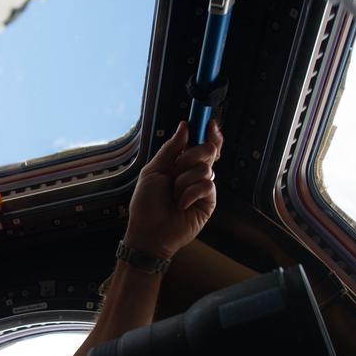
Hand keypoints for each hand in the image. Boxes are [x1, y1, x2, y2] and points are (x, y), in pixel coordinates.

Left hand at [125, 120, 222, 260]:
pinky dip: (190, 193)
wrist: (149, 232)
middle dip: (191, 156)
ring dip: (183, 181)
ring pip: (205, 168)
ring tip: (173, 196)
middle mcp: (193, 174)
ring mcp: (202, 188)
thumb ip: (170, 149)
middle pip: (207, 150)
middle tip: (176, 169)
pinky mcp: (209, 202)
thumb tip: (184, 127)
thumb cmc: (146, 204)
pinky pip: (207, 186)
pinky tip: (181, 205)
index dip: (207, 132)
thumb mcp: (153, 171)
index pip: (200, 143)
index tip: (209, 123)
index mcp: (180, 164)